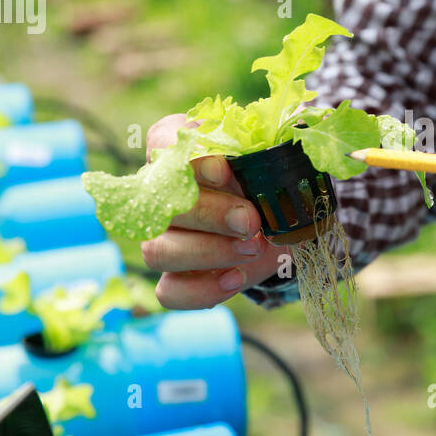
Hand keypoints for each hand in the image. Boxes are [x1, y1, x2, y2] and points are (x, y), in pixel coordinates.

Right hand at [140, 114, 284, 308]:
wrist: (278, 225)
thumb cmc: (267, 182)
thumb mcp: (273, 159)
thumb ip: (265, 150)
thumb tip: (274, 150)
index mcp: (179, 150)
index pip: (163, 143)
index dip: (190, 160)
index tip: (225, 170)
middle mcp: (159, 194)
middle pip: (161, 204)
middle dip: (210, 214)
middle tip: (251, 220)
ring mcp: (162, 239)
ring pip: (157, 251)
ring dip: (207, 252)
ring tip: (253, 247)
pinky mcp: (175, 277)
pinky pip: (169, 292)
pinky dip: (202, 290)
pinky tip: (236, 278)